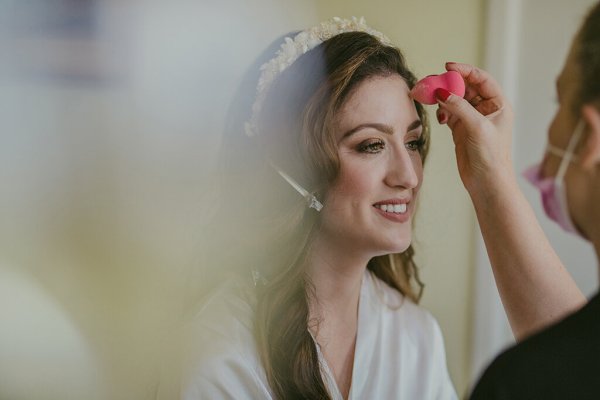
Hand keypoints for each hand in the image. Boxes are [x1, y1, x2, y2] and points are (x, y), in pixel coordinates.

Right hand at [435, 62, 514, 196]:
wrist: (486, 182)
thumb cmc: (491, 156)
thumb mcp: (477, 127)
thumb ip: (459, 107)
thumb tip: (441, 92)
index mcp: (498, 104)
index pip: (481, 79)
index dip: (465, 71)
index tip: (448, 66)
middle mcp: (486, 109)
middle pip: (466, 88)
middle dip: (450, 84)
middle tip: (433, 82)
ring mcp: (472, 119)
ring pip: (455, 100)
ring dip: (443, 98)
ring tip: (432, 99)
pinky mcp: (460, 129)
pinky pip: (449, 113)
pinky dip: (442, 112)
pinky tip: (440, 118)